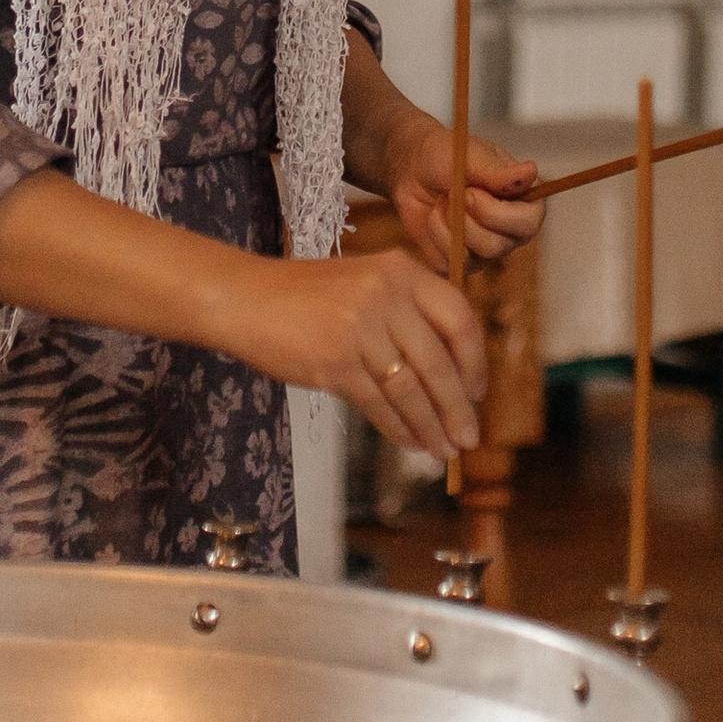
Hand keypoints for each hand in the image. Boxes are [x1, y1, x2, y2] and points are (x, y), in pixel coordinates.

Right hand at [235, 245, 486, 454]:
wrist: (245, 299)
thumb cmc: (306, 298)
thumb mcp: (365, 284)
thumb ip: (406, 313)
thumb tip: (451, 375)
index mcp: (402, 270)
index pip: (460, 319)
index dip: (475, 362)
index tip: (477, 393)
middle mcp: (388, 294)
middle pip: (440, 362)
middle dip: (458, 407)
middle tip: (470, 438)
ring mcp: (362, 327)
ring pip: (412, 389)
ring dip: (432, 426)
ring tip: (444, 451)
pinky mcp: (337, 362)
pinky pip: (380, 404)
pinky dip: (400, 429)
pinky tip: (411, 443)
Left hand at [382, 112, 542, 270]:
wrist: (415, 169)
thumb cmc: (449, 156)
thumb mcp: (471, 156)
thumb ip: (498, 170)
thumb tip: (531, 171)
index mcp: (525, 202)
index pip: (528, 223)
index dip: (496, 212)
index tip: (470, 191)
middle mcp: (512, 231)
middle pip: (496, 246)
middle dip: (465, 220)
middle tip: (451, 193)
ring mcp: (487, 250)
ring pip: (472, 257)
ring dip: (448, 225)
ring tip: (443, 201)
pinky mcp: (461, 262)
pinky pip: (450, 262)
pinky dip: (435, 235)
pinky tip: (435, 216)